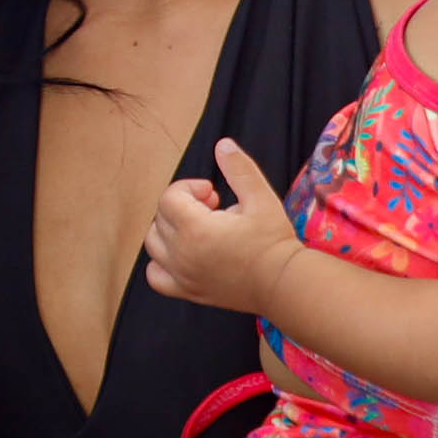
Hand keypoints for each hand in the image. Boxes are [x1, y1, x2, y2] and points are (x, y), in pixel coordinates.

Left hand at [140, 138, 303, 316]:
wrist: (283, 283)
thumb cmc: (273, 242)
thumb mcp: (261, 197)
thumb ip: (239, 169)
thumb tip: (222, 145)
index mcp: (196, 230)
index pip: (169, 197)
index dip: (189, 188)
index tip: (212, 193)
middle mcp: (182, 254)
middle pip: (161, 217)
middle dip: (182, 205)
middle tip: (213, 208)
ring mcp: (182, 275)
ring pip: (153, 244)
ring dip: (169, 229)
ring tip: (197, 228)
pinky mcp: (188, 291)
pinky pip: (156, 277)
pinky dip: (161, 263)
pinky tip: (183, 255)